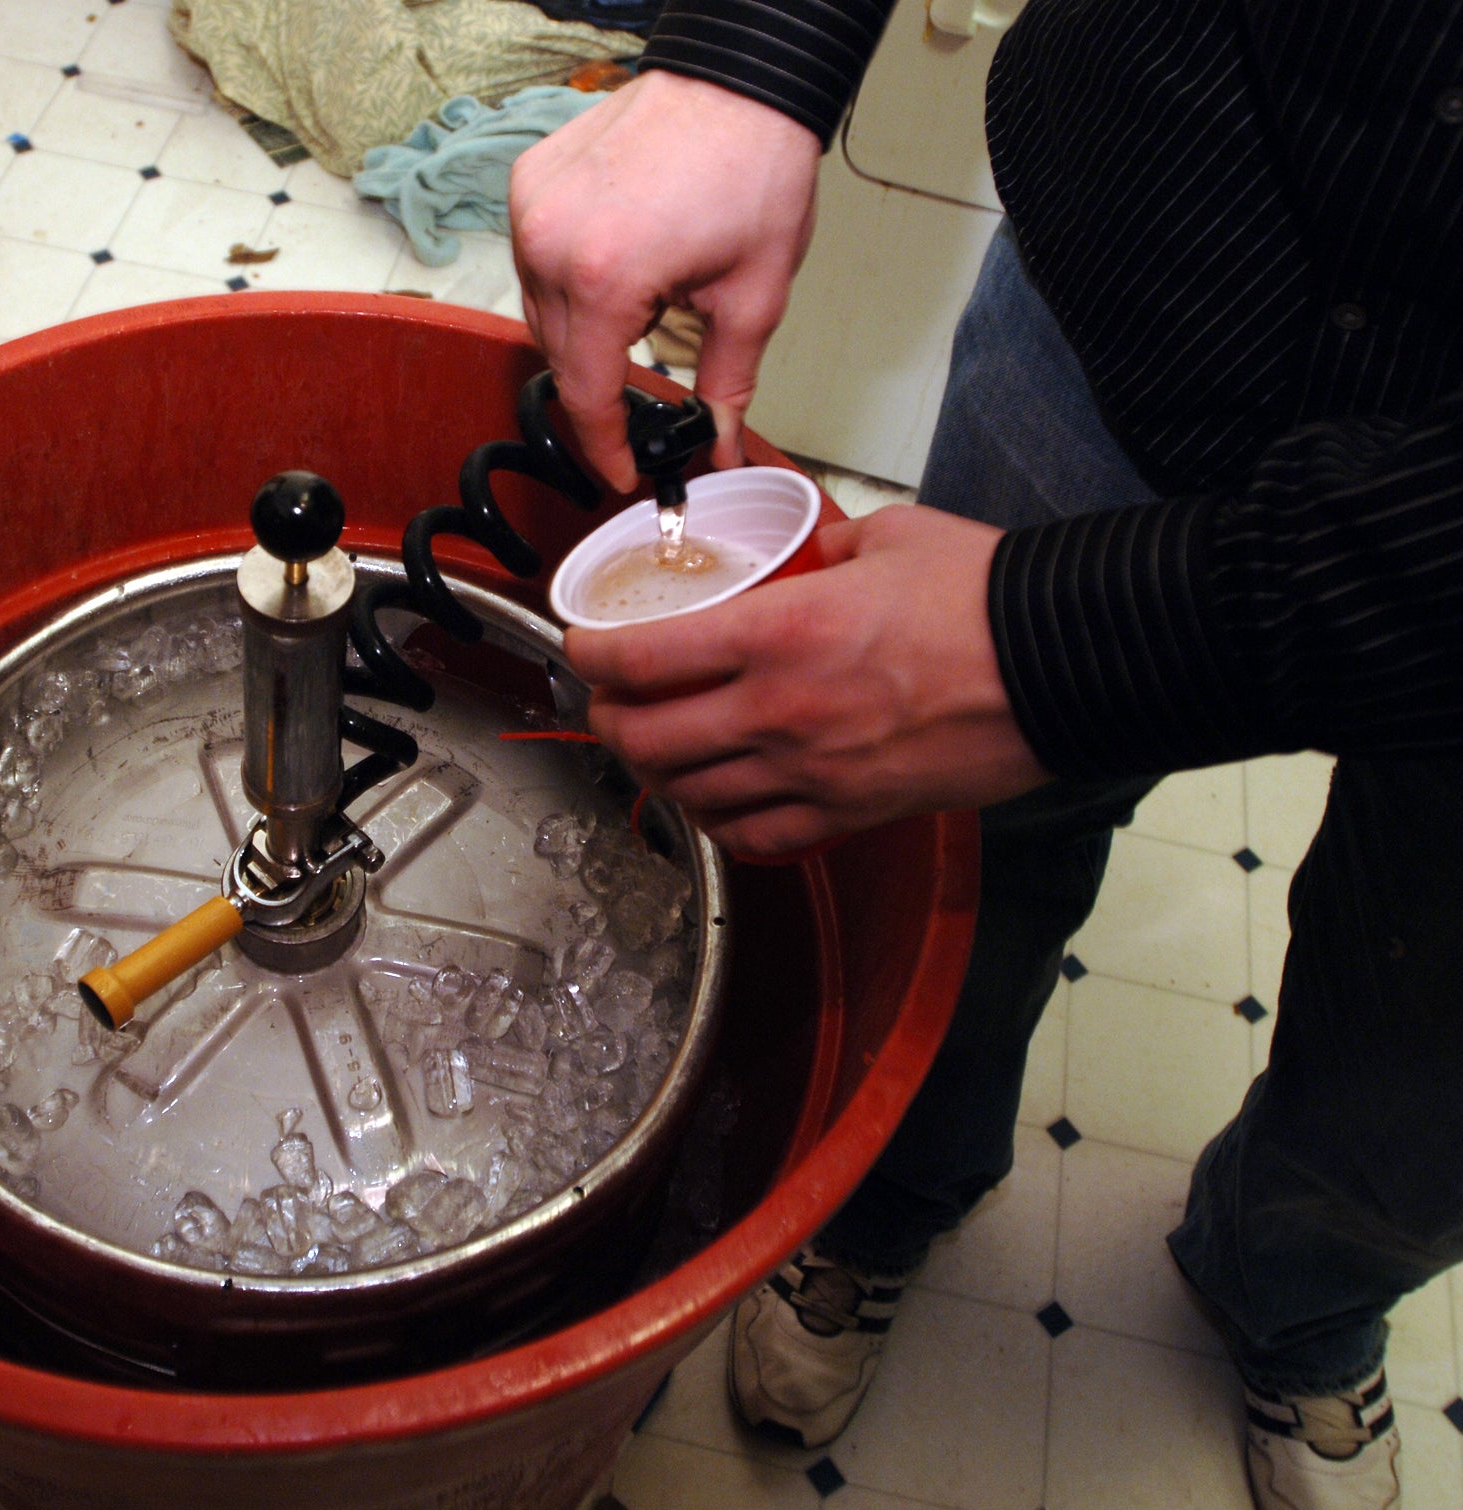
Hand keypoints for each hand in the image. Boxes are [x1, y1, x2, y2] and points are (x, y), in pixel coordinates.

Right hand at [509, 71, 821, 490]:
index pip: (587, 395)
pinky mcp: (529, 183)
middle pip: (559, 357)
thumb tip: (723, 445)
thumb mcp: (754, 295)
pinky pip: (534, 260)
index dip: (605, 446)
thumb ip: (729, 384)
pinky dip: (565, 281)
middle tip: (638, 407)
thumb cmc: (751, 166)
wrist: (739, 81)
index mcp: (605, 279)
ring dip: (580, 333)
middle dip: (599, 388)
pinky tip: (612, 271)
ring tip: (637, 316)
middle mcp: (552, 244)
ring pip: (538, 312)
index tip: (621, 473)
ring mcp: (532, 209)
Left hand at [564, 506, 1051, 857]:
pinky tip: (717, 800)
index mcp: (777, 632)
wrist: (1064, 666)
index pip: (641, 656)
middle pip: (646, 736)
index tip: (582, 645)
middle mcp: (778, 711)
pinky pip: (755, 837)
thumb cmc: (986, 596)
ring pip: (689, 793)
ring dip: (656, 772)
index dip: (591, 654)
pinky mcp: (849, 814)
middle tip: (607, 701)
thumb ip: (825, 548)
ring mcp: (810, 773)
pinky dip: (721, 823)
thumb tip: (803, 552)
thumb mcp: (888, 536)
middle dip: (608, 719)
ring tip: (653, 748)